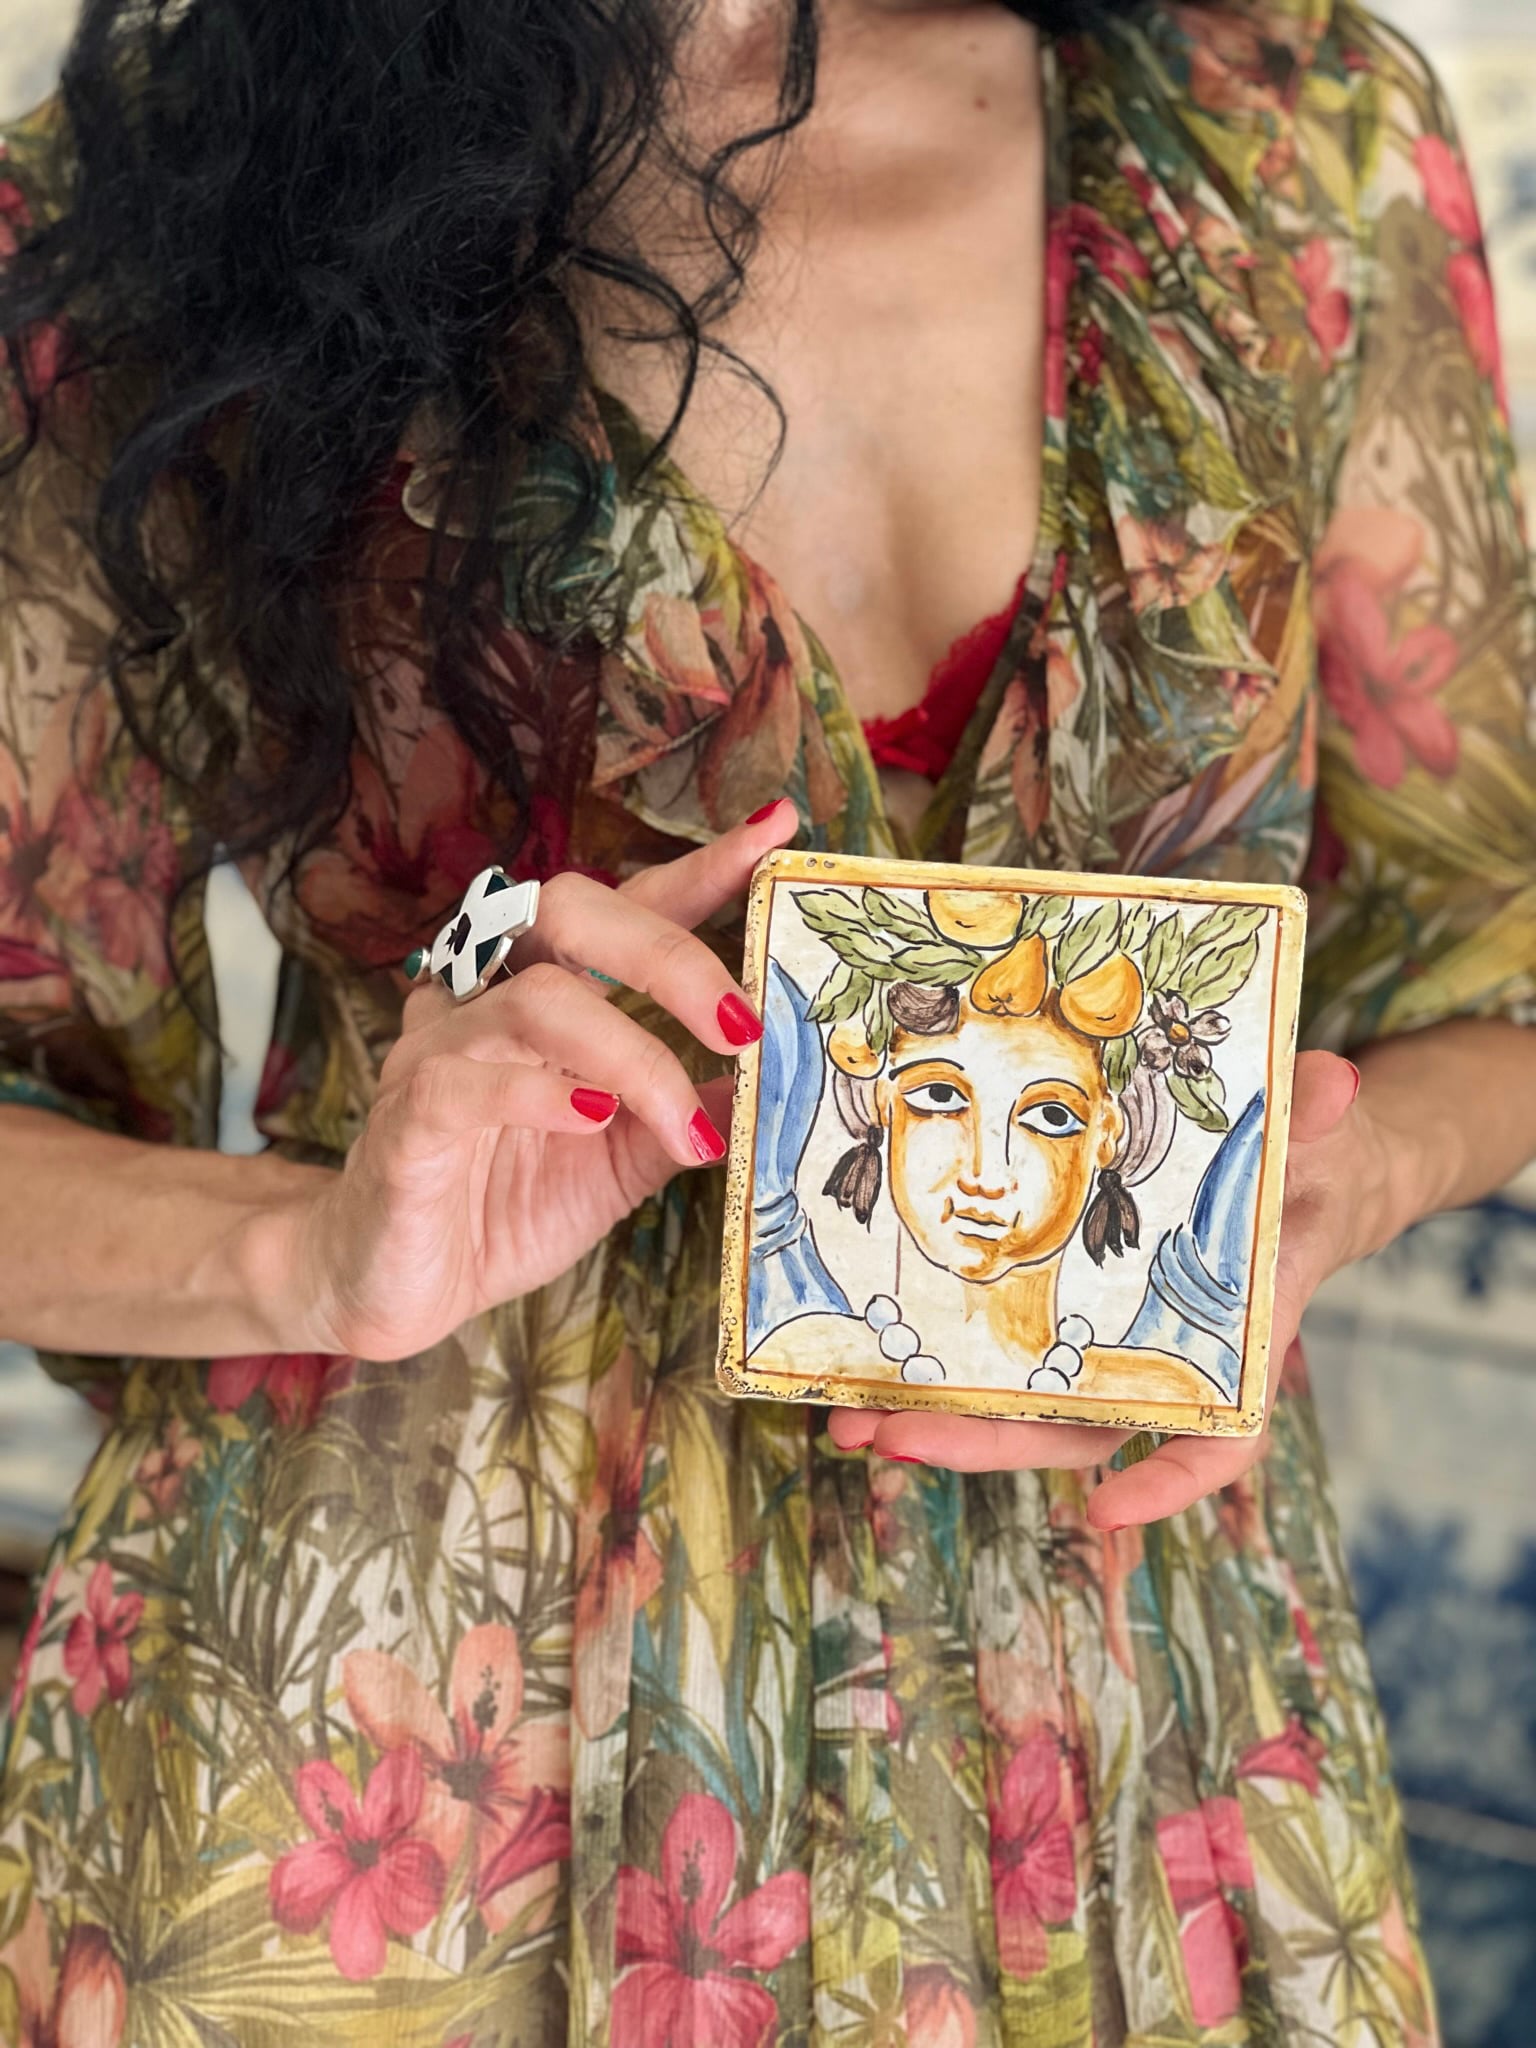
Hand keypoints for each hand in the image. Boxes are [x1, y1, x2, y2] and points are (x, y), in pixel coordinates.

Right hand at [291, 801, 796, 1360]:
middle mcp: (487, 997)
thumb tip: (766, 1080)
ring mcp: (438, 1049)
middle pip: (567, 908)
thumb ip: (682, 1113)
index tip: (776, 833)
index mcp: (547, 992)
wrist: (403, 1288)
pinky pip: (465, 1081)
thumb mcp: (622, 1161)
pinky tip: (593, 1117)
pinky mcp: (405, 1118)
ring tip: (686, 1119)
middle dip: (670, 954)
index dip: (699, 868)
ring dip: (632, 1055)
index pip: (626, 905)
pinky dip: (539, 1093)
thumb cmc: (506, 1208)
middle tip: (742, 1024)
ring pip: (535, 1000)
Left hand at [826, 1051, 1369, 1525]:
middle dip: (983, 1444)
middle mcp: (1165, 1360)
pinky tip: (872, 1374)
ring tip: (852, 1427)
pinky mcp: (1067, 1317)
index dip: (1167, 1483)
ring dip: (939, 1424)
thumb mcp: (1318, 1137)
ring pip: (1025, 1413)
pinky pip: (1003, 1363)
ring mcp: (1109, 1345)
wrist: (1293, 1171)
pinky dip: (941, 1377)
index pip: (1219, 1437)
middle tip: (894, 1440)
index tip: (1107, 1510)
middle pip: (1076, 1433)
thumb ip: (1316, 1117)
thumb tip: (1335, 1083)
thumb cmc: (1310, 1165)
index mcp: (1237, 1337)